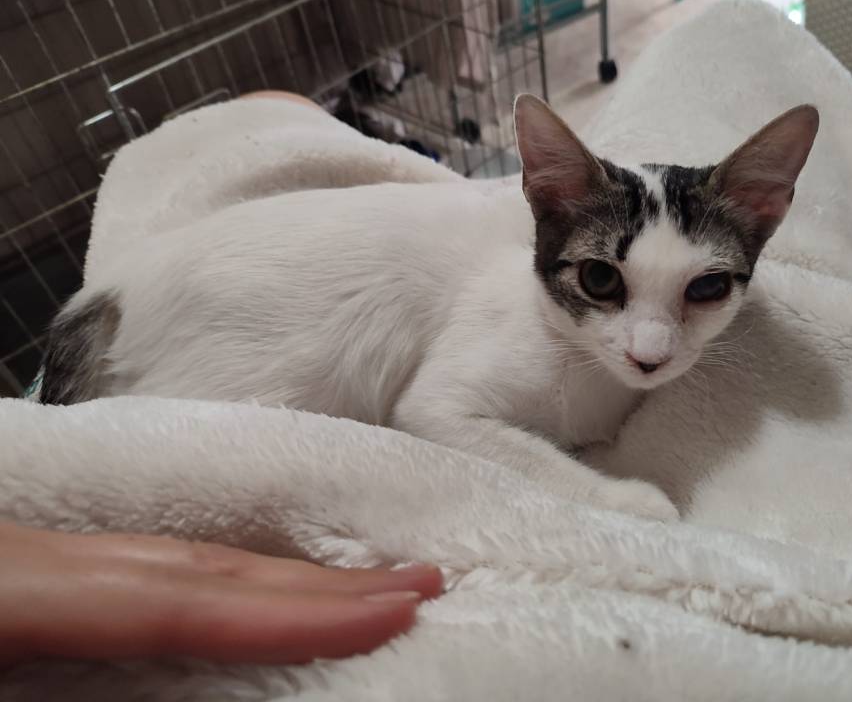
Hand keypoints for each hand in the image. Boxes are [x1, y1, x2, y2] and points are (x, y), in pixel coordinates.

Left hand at [0, 521, 441, 665]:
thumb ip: (79, 695)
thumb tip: (207, 659)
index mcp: (16, 587)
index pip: (184, 601)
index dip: (293, 611)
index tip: (393, 611)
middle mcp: (41, 557)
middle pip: (205, 564)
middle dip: (317, 580)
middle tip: (420, 583)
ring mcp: (39, 555)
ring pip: (183, 559)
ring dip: (281, 576)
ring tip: (366, 587)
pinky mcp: (36, 569)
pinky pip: (149, 570)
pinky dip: (223, 582)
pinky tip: (261, 588)